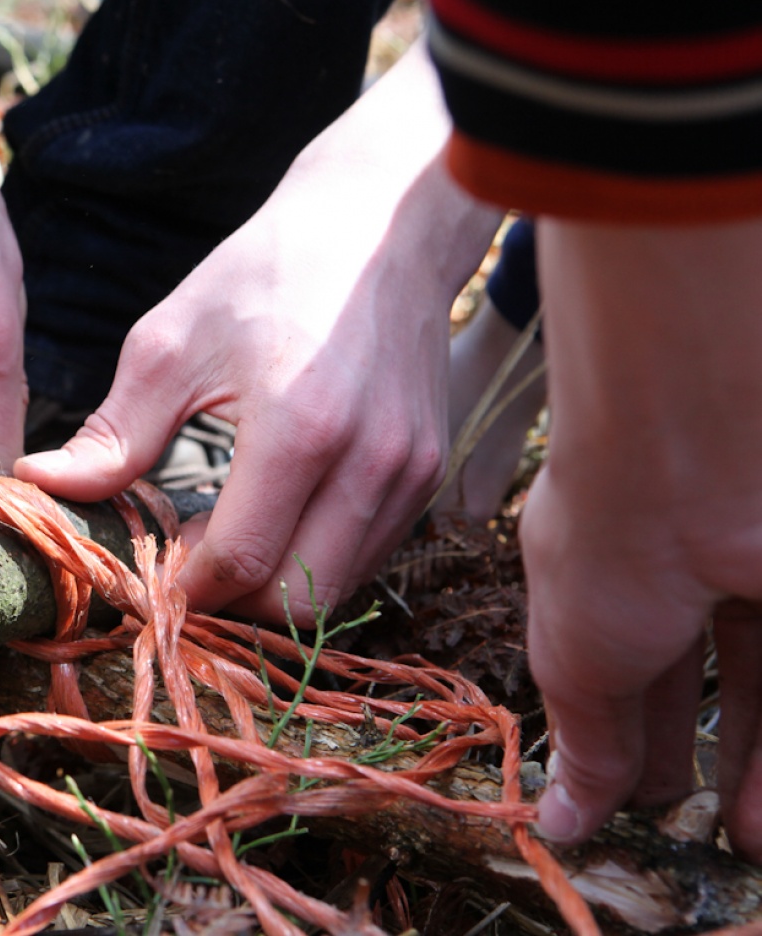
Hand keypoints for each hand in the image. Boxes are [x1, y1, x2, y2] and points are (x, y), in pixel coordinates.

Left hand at [17, 43, 501, 621]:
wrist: (381, 223)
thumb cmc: (266, 274)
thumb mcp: (173, 343)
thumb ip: (114, 433)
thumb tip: (40, 485)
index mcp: (300, 426)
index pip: (242, 561)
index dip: (186, 588)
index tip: (146, 576)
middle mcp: (370, 460)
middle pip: (298, 602)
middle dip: (231, 605)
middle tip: (183, 569)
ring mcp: (411, 471)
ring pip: (338, 589)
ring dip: (274, 586)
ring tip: (224, 540)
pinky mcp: (430, 472)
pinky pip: (368, 554)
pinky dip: (314, 559)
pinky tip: (273, 517)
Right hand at [522, 219, 761, 860]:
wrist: (693, 460)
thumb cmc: (604, 546)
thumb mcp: (576, 665)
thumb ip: (585, 745)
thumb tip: (559, 824)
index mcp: (616, 572)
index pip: (628, 662)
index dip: (630, 733)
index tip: (632, 801)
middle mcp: (695, 570)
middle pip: (712, 678)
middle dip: (705, 760)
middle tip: (704, 830)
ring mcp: (754, 573)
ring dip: (759, 768)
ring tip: (748, 839)